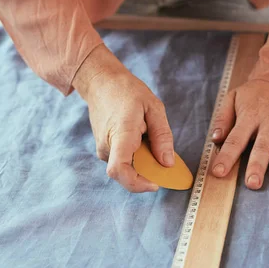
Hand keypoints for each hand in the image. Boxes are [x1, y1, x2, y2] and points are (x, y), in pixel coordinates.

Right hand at [73, 45, 174, 192]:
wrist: (101, 82)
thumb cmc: (127, 92)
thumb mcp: (154, 107)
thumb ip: (162, 136)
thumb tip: (167, 163)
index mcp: (120, 134)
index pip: (119, 170)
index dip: (137, 184)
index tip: (155, 184)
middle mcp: (108, 146)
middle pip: (128, 174)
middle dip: (148, 172)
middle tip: (162, 154)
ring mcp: (103, 150)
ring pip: (127, 168)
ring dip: (143, 161)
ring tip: (147, 136)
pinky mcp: (105, 150)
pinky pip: (124, 161)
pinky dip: (137, 157)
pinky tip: (140, 138)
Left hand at [210, 80, 268, 189]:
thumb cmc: (258, 93)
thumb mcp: (235, 97)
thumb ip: (223, 117)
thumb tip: (215, 139)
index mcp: (251, 115)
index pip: (236, 139)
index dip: (227, 156)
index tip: (218, 172)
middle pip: (263, 145)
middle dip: (257, 165)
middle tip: (252, 184)